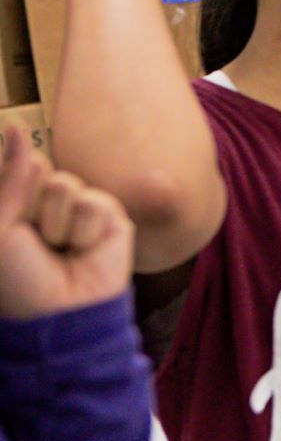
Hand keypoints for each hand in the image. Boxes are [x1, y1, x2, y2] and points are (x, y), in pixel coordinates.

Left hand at [0, 128, 134, 320]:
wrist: (60, 314)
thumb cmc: (17, 279)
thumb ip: (10, 176)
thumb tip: (13, 126)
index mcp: (18, 201)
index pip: (17, 165)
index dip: (11, 190)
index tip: (10, 224)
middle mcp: (48, 201)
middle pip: (39, 167)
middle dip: (30, 206)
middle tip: (32, 240)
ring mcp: (80, 208)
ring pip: (65, 184)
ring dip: (54, 223)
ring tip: (58, 250)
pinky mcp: (110, 217)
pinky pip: (93, 202)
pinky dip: (83, 232)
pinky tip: (82, 251)